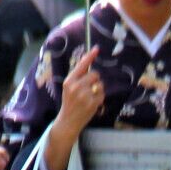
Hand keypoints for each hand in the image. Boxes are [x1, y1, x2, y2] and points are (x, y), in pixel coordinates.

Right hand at [43, 48, 104, 169]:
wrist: (68, 121)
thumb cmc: (70, 102)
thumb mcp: (69, 87)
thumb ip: (78, 76)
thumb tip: (88, 62)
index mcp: (69, 81)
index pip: (81, 65)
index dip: (90, 56)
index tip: (96, 49)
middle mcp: (76, 87)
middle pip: (95, 74)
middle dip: (95, 80)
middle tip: (88, 88)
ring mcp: (84, 95)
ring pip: (100, 84)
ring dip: (98, 89)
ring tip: (89, 97)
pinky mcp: (92, 103)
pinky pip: (102, 94)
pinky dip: (99, 98)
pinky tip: (92, 103)